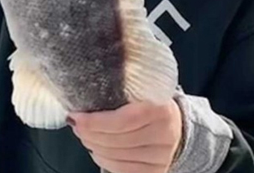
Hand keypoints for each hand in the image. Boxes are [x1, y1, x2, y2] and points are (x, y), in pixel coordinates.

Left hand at [69, 100, 183, 172]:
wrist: (176, 124)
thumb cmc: (151, 103)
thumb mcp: (142, 89)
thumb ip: (121, 88)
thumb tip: (86, 91)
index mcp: (162, 109)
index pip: (123, 120)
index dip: (96, 121)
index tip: (77, 116)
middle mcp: (165, 134)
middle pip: (116, 140)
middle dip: (90, 133)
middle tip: (77, 124)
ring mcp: (161, 156)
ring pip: (115, 156)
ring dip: (94, 146)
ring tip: (85, 135)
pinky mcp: (155, 171)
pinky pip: (120, 169)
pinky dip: (103, 160)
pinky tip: (97, 149)